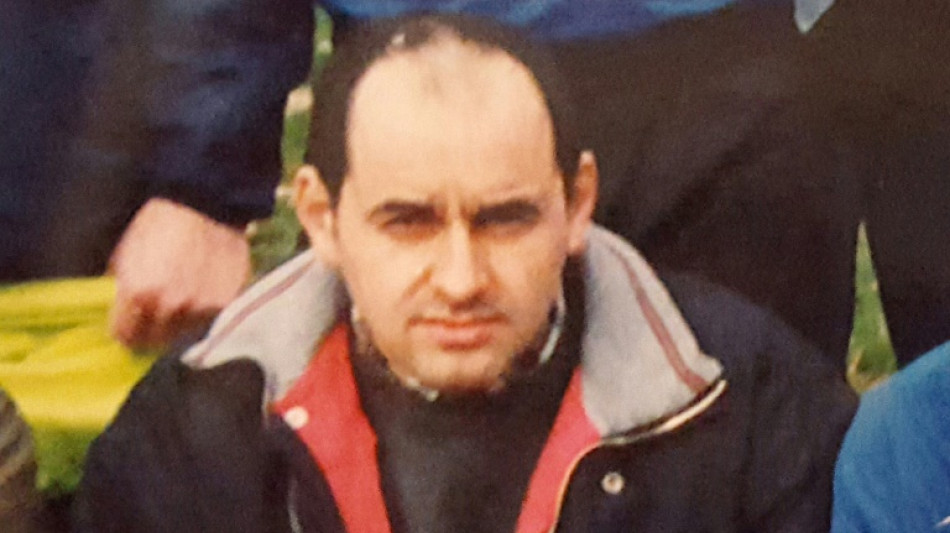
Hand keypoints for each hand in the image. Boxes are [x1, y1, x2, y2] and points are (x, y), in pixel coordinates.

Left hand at [109, 198, 250, 349]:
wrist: (207, 204)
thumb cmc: (162, 222)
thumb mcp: (125, 252)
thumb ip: (120, 288)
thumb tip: (116, 313)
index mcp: (138, 294)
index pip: (125, 337)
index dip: (125, 331)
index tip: (129, 327)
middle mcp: (170, 306)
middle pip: (155, 341)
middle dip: (151, 330)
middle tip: (154, 316)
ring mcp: (201, 307)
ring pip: (185, 333)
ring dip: (180, 322)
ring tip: (181, 299)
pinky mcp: (226, 301)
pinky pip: (210, 319)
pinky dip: (204, 312)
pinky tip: (202, 291)